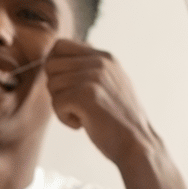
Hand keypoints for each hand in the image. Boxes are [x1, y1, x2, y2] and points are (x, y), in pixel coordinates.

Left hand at [45, 38, 159, 164]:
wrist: (137, 143)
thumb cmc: (117, 119)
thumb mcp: (109, 84)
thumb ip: (87, 69)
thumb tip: (52, 59)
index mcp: (104, 57)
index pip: (59, 45)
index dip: (54, 67)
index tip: (66, 87)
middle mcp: (99, 61)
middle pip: (50, 65)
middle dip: (56, 88)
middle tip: (74, 105)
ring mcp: (93, 76)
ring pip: (51, 84)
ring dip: (61, 106)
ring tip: (83, 115)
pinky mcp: (86, 94)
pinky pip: (56, 103)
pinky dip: (65, 118)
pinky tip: (83, 124)